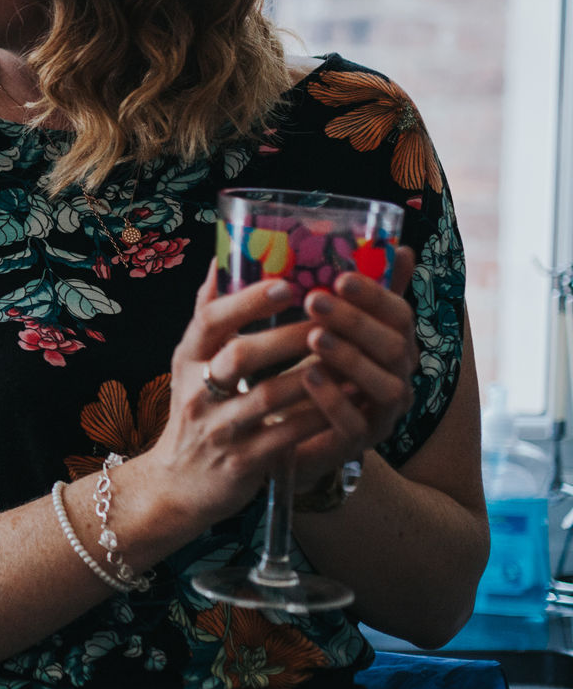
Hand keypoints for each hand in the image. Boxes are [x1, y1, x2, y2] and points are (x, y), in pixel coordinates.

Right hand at [135, 272, 332, 530]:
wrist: (178, 483)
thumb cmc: (196, 411)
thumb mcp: (190, 362)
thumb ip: (208, 314)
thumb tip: (222, 259)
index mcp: (187, 359)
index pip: (209, 321)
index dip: (246, 301)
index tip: (287, 283)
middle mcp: (197, 391)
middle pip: (241, 356)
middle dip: (290, 336)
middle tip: (332, 316)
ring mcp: (218, 428)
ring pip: (269, 396)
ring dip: (313, 374)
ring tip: (352, 355)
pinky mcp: (241, 462)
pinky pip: (286, 435)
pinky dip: (319, 415)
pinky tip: (348, 398)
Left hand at [288, 245, 418, 486]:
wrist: (287, 436)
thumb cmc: (311, 372)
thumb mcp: (325, 327)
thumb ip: (344, 293)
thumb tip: (375, 244)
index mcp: (392, 346)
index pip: (399, 315)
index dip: (376, 295)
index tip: (341, 276)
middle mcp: (396, 379)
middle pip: (395, 347)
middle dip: (357, 321)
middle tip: (315, 300)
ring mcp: (381, 415)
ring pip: (385, 386)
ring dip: (350, 358)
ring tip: (314, 336)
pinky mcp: (356, 445)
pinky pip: (355, 425)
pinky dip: (333, 400)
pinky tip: (309, 377)